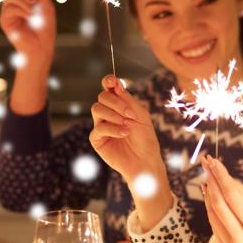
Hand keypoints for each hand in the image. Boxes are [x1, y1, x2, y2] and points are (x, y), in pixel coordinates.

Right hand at [0, 0, 55, 71]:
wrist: (42, 46)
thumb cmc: (45, 26)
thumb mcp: (45, 5)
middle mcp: (13, 2)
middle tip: (34, 2)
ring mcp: (8, 11)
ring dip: (25, 3)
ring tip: (33, 13)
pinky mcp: (4, 20)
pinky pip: (9, 8)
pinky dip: (22, 11)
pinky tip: (29, 18)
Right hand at [88, 75, 171, 230]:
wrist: (145, 161)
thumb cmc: (145, 138)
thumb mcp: (140, 115)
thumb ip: (127, 99)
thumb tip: (115, 83)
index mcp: (119, 105)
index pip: (108, 88)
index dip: (108, 81)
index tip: (112, 81)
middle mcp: (108, 113)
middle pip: (102, 97)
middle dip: (116, 103)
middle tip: (130, 114)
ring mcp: (101, 125)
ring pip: (96, 109)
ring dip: (113, 115)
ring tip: (127, 125)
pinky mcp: (97, 139)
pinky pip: (98, 128)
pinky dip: (112, 128)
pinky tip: (124, 133)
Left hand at [201, 154, 242, 242]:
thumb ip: (242, 193)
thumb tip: (223, 177)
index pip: (231, 195)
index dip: (220, 176)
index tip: (214, 162)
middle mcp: (241, 238)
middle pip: (218, 204)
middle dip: (211, 181)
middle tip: (207, 165)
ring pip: (212, 213)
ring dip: (208, 192)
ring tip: (208, 176)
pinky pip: (213, 223)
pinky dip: (211, 207)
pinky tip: (210, 194)